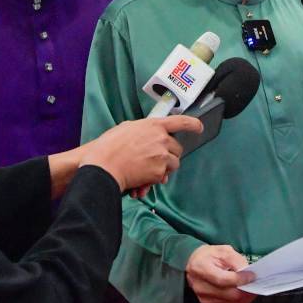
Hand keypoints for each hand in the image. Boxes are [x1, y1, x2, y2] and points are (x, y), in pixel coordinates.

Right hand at [79, 116, 202, 193]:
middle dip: (169, 155)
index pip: (180, 122)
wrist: (104, 165)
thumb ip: (144, 131)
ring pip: (174, 163)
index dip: (192, 124)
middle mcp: (161, 139)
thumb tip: (152, 138)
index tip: (199, 127)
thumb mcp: (128, 128)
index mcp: (154, 125)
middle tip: (155, 159)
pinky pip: (164, 177)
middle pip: (177, 148)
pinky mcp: (159, 172)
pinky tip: (141, 179)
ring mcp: (162, 156)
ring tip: (146, 169)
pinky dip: (154, 180)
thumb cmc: (110, 146)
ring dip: (164, 168)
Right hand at [185, 245, 256, 302]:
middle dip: (246, 290)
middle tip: (256, 283)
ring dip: (246, 297)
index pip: (223, 279)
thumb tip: (247, 271)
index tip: (252, 275)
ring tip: (252, 288)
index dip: (240, 279)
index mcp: (200, 268)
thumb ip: (235, 259)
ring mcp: (203, 299)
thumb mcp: (222, 250)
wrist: (193, 265)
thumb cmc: (209, 256)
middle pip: (229, 294)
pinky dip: (241, 302)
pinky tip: (245, 294)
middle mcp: (200, 286)